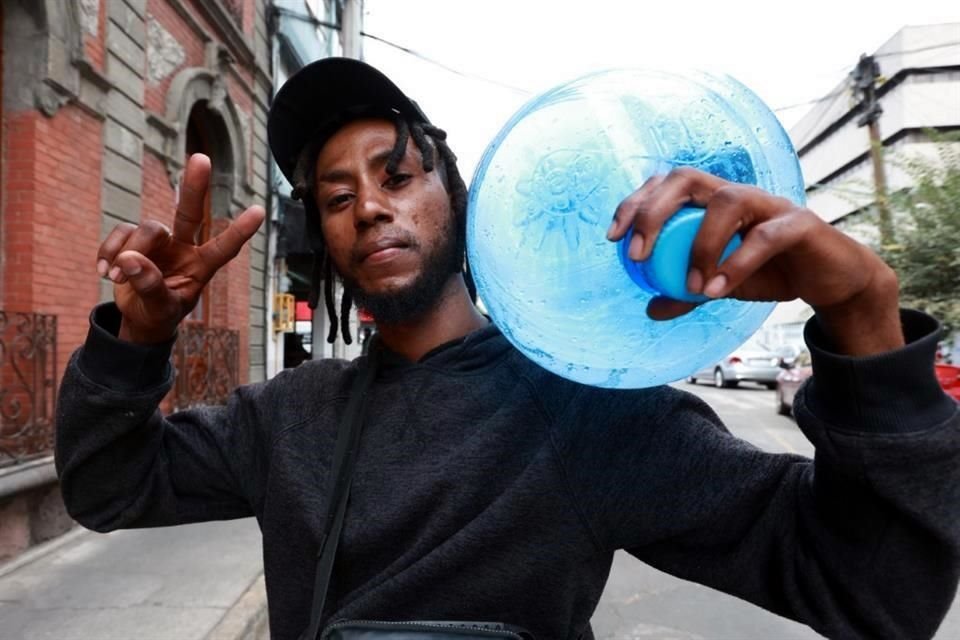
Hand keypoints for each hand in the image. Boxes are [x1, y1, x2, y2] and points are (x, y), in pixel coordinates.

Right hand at [97, 154, 265, 343]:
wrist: (139, 318)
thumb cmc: (160, 313)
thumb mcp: (161, 309)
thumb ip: (150, 288)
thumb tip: (131, 261)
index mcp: (201, 266)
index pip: (224, 247)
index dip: (240, 230)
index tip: (259, 210)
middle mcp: (183, 247)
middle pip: (190, 213)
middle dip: (195, 187)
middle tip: (202, 158)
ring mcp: (159, 241)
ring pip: (147, 230)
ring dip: (129, 253)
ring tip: (117, 278)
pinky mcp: (133, 239)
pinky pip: (121, 232)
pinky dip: (109, 251)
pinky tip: (105, 271)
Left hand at [607, 167, 903, 355]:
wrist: (831, 281)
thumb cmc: (772, 272)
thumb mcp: (721, 285)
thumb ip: (687, 293)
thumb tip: (651, 308)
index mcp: (713, 201)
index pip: (667, 185)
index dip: (636, 203)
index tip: (613, 237)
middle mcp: (739, 193)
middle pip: (687, 179)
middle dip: (653, 211)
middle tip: (635, 254)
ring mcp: (770, 203)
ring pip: (727, 201)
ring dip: (699, 244)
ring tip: (690, 285)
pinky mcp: (800, 223)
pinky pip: (765, 236)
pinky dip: (736, 263)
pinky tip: (716, 290)